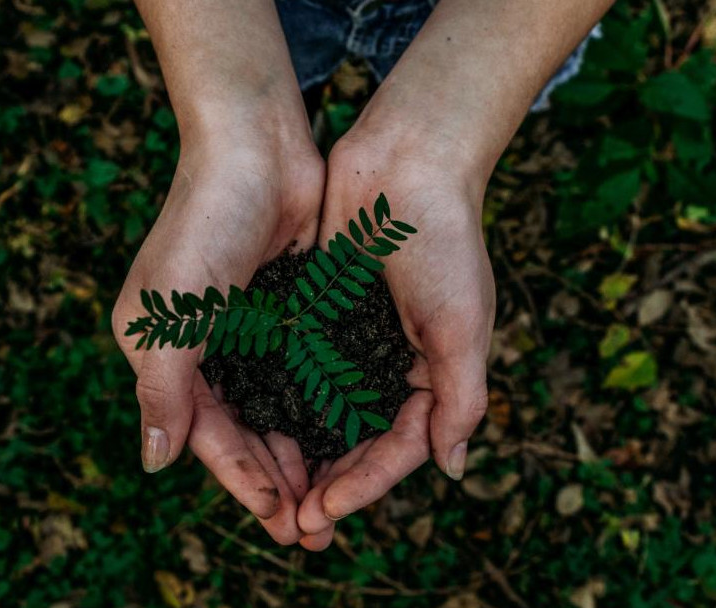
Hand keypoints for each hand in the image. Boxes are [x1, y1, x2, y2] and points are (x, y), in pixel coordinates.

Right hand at [112, 129, 323, 544]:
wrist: (256, 146)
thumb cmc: (204, 224)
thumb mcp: (170, 315)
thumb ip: (162, 391)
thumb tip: (154, 464)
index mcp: (165, 353)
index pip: (206, 434)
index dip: (241, 479)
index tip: (280, 519)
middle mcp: (205, 348)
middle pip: (244, 431)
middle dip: (276, 480)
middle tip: (314, 529)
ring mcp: (249, 329)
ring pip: (278, 409)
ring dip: (303, 452)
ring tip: (335, 497)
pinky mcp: (289, 310)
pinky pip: (305, 373)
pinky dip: (322, 407)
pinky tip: (348, 437)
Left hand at [295, 133, 494, 549]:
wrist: (406, 161)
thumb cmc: (444, 240)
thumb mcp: (462, 325)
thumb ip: (460, 399)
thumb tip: (451, 469)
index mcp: (433, 374)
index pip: (399, 447)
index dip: (365, 484)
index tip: (326, 509)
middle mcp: (392, 364)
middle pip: (357, 441)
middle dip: (329, 482)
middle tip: (293, 522)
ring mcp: (353, 340)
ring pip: (323, 412)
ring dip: (300, 452)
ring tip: (270, 490)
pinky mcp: (319, 312)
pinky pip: (298, 368)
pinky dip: (280, 400)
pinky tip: (252, 427)